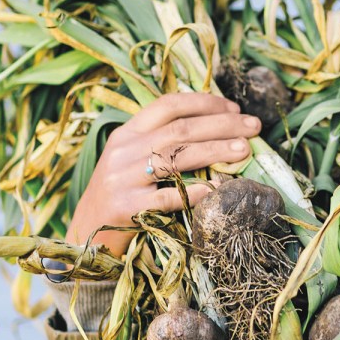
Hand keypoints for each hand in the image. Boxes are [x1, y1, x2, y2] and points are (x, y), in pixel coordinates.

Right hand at [67, 93, 259, 253]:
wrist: (86, 236)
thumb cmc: (120, 196)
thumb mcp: (132, 161)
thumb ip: (161, 144)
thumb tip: (215, 130)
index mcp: (126, 134)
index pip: (168, 106)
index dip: (204, 103)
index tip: (234, 107)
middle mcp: (122, 151)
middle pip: (179, 130)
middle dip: (222, 125)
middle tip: (253, 127)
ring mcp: (123, 179)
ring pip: (177, 158)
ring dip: (216, 151)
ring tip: (244, 150)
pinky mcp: (127, 208)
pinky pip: (168, 197)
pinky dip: (195, 191)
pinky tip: (218, 188)